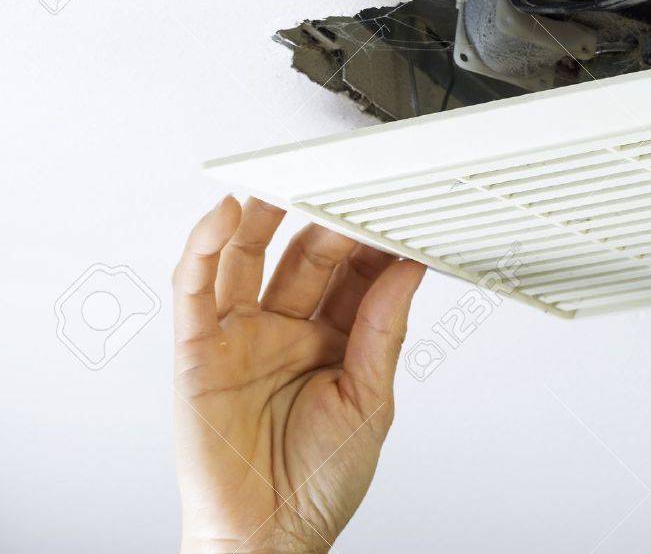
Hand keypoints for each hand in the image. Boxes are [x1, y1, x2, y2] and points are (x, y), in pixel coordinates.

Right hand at [172, 197, 424, 552]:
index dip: (373, 243)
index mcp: (334, 344)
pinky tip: (228, 216)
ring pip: (249, 259)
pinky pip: (196, 288)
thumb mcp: (370, 402)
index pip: (356, 277)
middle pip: (307, 258)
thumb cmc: (318, 483)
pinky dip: (205, 248)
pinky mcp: (197, 349)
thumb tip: (407, 271)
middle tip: (351, 186)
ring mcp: (241, 337)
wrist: (268, 538)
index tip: (399, 210)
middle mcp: (287, 333)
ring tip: (289, 180)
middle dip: (329, 221)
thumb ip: (383, 332)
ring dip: (265, 217)